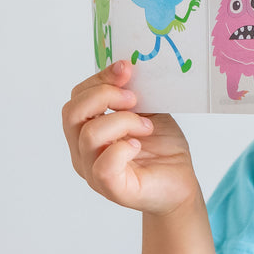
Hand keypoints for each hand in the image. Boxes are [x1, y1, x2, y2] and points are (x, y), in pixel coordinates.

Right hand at [61, 60, 199, 215]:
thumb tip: (126, 65)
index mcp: (87, 130)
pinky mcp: (111, 188)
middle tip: (135, 99)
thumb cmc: (162, 149)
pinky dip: (122, 149)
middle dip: (104, 96)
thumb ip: (133, 93)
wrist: (181, 182)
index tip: (126, 67)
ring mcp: (93, 171)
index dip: (99, 78)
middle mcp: (83, 151)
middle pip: (72, 112)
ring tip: (146, 126)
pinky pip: (103, 165)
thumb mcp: (148, 111)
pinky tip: (139, 144)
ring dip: (122, 122)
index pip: (77, 98)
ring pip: (89, 135)